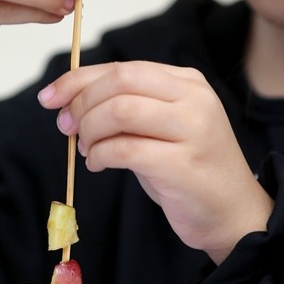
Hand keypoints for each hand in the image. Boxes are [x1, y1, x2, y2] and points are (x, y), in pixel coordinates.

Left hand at [38, 61, 272, 261]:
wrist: (233, 214)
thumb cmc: (190, 170)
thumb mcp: (162, 128)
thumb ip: (127, 107)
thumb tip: (68, 100)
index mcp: (188, 83)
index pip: (123, 68)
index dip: (78, 80)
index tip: (50, 97)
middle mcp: (195, 99)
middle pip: (120, 82)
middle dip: (81, 103)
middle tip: (67, 128)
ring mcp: (193, 130)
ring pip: (120, 111)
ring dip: (90, 131)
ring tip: (87, 149)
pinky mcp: (184, 165)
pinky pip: (125, 149)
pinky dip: (100, 155)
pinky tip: (98, 164)